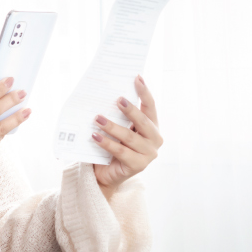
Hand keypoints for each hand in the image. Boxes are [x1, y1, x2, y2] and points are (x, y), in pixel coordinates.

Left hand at [91, 74, 162, 194]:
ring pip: (129, 137)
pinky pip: (121, 151)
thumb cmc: (113, 146)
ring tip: (98, 118)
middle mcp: (155, 140)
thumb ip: (119, 117)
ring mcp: (149, 154)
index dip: (144, 92)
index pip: (150, 106)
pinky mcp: (138, 166)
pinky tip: (95, 136)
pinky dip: (107, 143)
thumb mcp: (119, 128)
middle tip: (118, 99)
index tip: (137, 77)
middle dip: (130, 110)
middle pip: (143, 121)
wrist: (107, 173)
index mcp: (152, 127)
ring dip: (112, 126)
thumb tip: (108, 95)